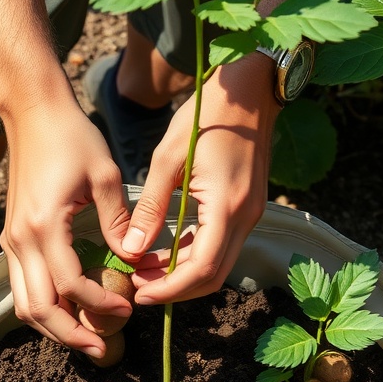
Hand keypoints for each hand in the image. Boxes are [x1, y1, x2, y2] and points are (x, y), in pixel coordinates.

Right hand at [0, 98, 133, 356]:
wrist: (32, 112)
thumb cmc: (72, 137)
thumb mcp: (106, 174)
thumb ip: (118, 222)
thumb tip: (133, 261)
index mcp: (44, 225)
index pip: (70, 285)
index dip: (99, 305)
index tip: (128, 308)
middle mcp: (20, 240)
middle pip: (38, 309)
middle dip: (71, 335)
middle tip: (104, 348)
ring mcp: (11, 242)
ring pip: (24, 305)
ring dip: (54, 329)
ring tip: (87, 339)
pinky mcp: (12, 240)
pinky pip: (22, 289)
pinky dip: (43, 309)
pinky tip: (71, 313)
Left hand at [121, 52, 280, 304]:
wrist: (250, 89)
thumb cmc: (206, 114)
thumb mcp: (168, 158)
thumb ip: (150, 207)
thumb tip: (132, 250)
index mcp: (227, 206)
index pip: (201, 268)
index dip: (169, 289)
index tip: (139, 292)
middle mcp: (245, 217)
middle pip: (213, 276)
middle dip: (175, 290)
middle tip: (138, 288)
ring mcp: (250, 214)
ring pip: (218, 264)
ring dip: (183, 275)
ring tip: (144, 270)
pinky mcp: (246, 208)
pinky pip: (220, 245)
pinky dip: (193, 255)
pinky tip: (165, 252)